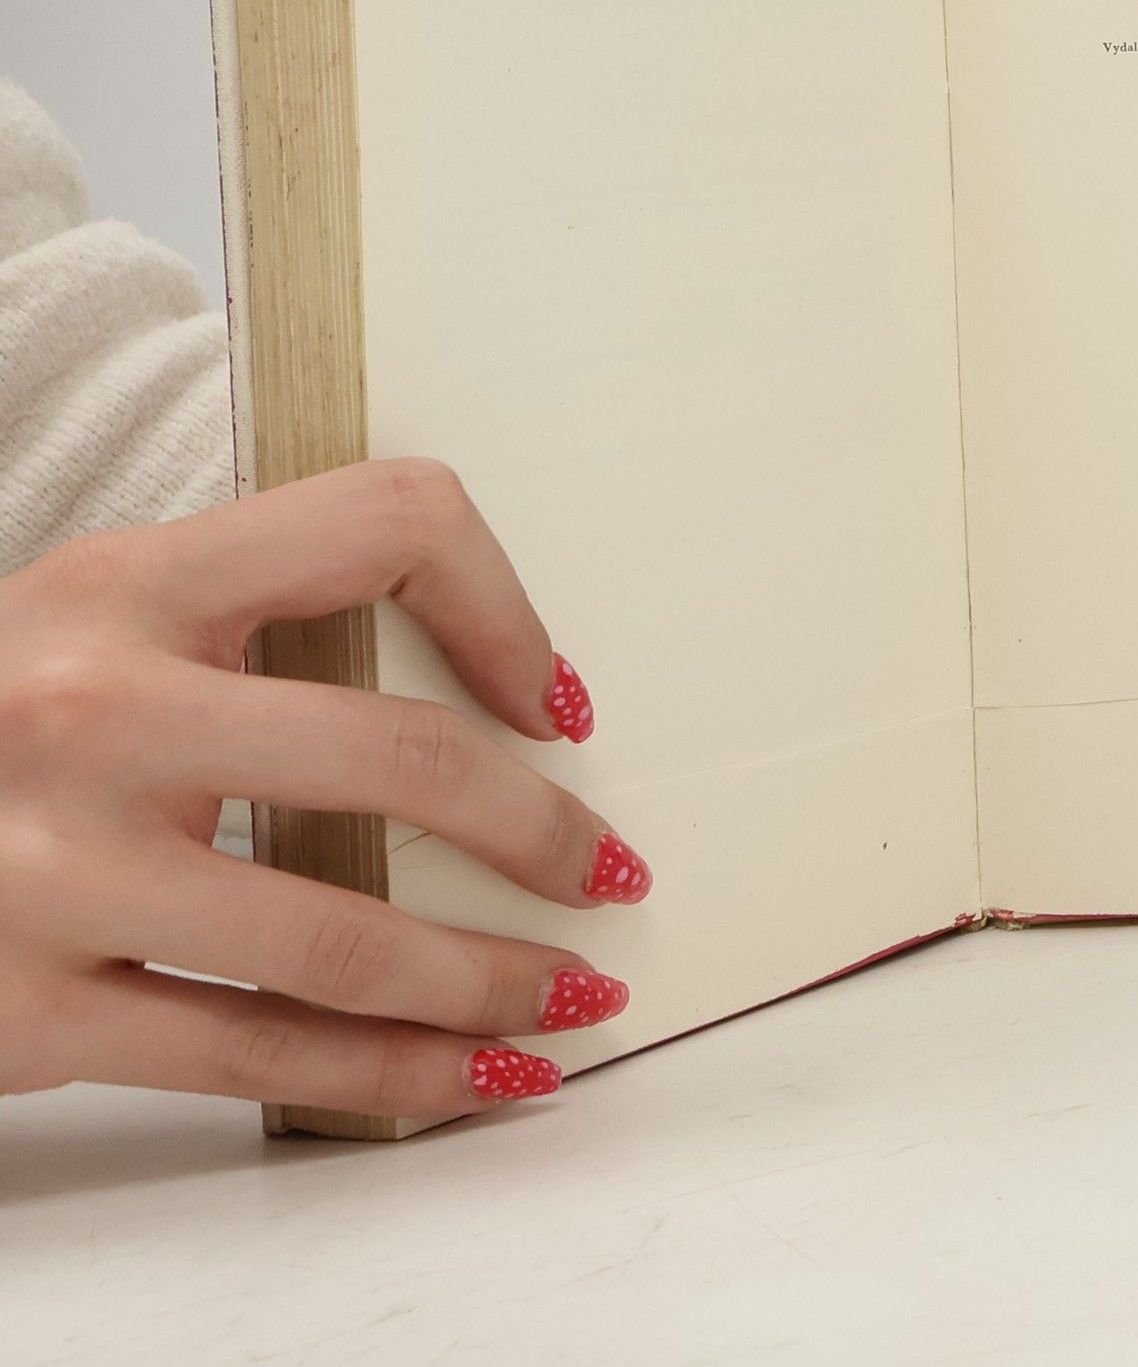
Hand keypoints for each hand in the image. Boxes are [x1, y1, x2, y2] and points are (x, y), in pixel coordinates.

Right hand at [0, 460, 650, 1115]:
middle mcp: (91, 712)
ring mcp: (51, 870)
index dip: (504, 607)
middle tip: (613, 875)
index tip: (563, 703)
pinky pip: (257, 1057)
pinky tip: (477, 1078)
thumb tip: (489, 698)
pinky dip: (393, 1080)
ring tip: (575, 993)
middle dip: (541, 834)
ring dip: (494, 978)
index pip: (385, 522)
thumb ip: (255, 628)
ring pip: (343, 941)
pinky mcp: (23, 1011)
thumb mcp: (97, 622)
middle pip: (395, 761)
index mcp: (130, 580)